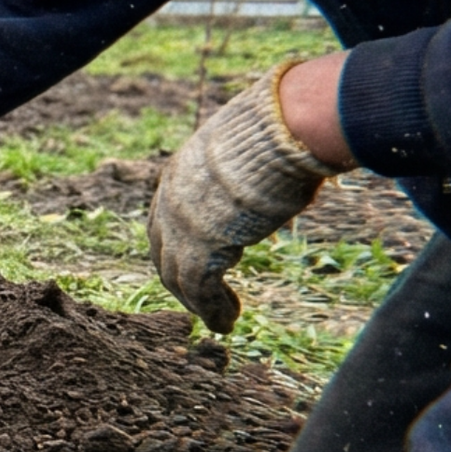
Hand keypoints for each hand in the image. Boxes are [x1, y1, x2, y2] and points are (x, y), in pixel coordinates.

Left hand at [148, 61, 346, 332]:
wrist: (280, 130)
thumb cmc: (281, 130)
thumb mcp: (252, 147)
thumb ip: (250, 166)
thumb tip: (286, 156)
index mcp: (180, 173)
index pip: (166, 218)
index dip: (177, 243)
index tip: (195, 261)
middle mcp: (171, 199)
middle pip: (164, 249)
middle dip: (179, 278)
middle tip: (200, 300)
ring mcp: (181, 225)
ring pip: (178, 275)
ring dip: (198, 302)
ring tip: (220, 319)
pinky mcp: (199, 248)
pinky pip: (199, 289)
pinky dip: (212, 309)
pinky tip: (227, 322)